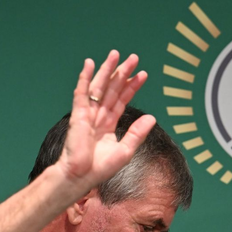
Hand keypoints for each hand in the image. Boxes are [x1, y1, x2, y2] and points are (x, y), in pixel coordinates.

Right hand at [55, 50, 155, 196]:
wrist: (81, 176)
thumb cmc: (100, 168)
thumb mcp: (125, 150)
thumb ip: (137, 133)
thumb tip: (152, 117)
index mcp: (108, 124)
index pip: (122, 100)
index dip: (132, 87)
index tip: (143, 75)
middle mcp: (98, 116)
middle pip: (112, 89)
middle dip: (122, 73)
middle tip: (134, 58)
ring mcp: (88, 114)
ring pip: (99, 87)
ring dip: (107, 70)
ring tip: (116, 55)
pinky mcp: (78, 115)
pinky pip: (82, 92)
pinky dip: (85, 77)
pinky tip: (89, 63)